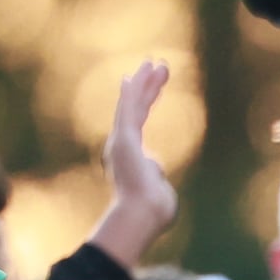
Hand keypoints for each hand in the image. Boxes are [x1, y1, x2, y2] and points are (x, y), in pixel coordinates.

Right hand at [89, 60, 180, 267]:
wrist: (142, 216)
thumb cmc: (154, 211)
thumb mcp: (158, 188)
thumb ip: (155, 173)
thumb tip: (155, 164)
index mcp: (131, 155)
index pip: (141, 120)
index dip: (146, 100)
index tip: (151, 84)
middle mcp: (122, 145)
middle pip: (137, 107)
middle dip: (148, 85)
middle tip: (157, 64)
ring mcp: (121, 141)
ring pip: (133, 105)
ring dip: (144, 83)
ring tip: (154, 63)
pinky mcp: (124, 140)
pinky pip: (128, 111)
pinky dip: (131, 93)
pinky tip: (133, 76)